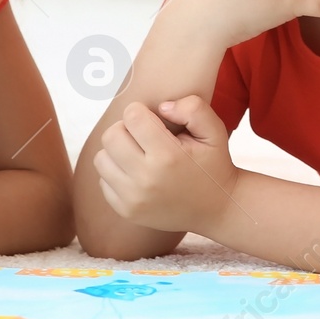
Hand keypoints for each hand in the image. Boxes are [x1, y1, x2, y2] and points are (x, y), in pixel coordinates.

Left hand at [93, 96, 240, 234]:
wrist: (217, 209)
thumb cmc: (214, 165)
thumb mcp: (214, 131)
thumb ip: (193, 108)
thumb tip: (162, 107)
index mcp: (168, 155)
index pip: (132, 116)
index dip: (141, 111)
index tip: (154, 120)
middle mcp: (147, 178)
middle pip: (111, 135)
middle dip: (125, 129)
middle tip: (143, 135)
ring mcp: (133, 198)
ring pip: (101, 158)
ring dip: (117, 151)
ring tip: (138, 154)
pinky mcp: (126, 211)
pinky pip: (103, 181)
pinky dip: (116, 173)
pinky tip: (137, 174)